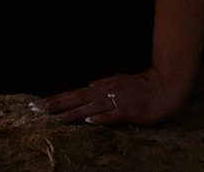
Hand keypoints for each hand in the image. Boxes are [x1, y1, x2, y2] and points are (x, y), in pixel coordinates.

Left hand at [31, 66, 188, 126]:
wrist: (168, 83)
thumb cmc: (145, 86)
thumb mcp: (120, 83)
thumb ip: (104, 86)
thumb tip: (88, 86)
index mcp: (102, 87)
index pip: (74, 93)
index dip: (56, 98)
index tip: (38, 103)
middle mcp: (106, 91)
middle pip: (76, 97)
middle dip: (55, 104)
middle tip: (35, 108)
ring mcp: (117, 100)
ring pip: (90, 106)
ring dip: (71, 111)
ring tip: (54, 117)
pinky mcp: (130, 109)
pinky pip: (113, 114)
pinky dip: (100, 117)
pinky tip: (87, 121)